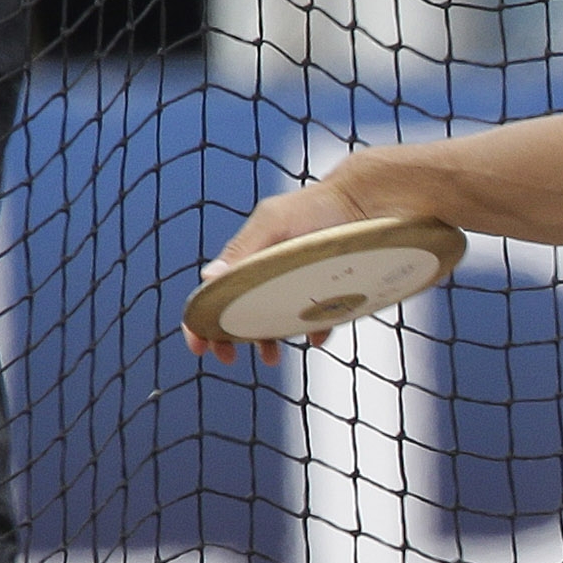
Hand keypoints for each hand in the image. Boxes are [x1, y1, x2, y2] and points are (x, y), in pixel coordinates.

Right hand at [186, 172, 375, 367]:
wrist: (364, 203)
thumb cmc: (313, 207)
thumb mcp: (273, 223)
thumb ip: (244, 249)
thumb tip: (209, 279)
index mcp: (249, 260)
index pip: (215, 294)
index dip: (201, 320)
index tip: (198, 346)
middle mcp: (269, 275)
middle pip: (240, 314)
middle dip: (228, 339)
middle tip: (228, 358)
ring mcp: (297, 287)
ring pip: (273, 323)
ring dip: (266, 342)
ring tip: (270, 358)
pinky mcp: (327, 296)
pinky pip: (316, 322)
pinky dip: (314, 333)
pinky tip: (316, 338)